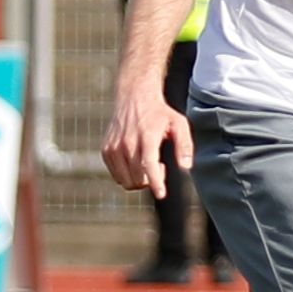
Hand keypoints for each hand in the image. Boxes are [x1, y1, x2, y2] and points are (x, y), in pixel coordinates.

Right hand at [105, 76, 195, 191]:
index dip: (155, 182)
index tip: (161, 194)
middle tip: (161, 166)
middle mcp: (126, 142)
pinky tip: (136, 161)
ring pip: (126, 181)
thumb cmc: (160, 113)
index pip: (148, 164)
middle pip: (138, 179)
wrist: (134, 97)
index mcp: (146, 136)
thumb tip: (186, 167)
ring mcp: (113, 147)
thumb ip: (185, 145)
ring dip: (139, 180)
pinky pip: (117, 176)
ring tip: (147, 163)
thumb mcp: (179, 123)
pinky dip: (128, 175)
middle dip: (151, 180)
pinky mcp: (106, 151)